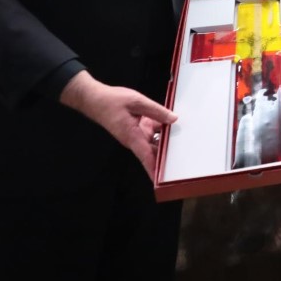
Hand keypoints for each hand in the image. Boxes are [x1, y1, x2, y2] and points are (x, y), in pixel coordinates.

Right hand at [60, 71, 176, 180]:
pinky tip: (172, 121)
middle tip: (185, 157)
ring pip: (155, 140)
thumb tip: (173, 119)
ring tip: (185, 137)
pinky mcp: (137, 128)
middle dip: (168, 154)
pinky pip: (152, 131)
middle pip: (154, 151)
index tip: (163, 180)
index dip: (155, 169)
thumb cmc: (111, 101)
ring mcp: (136, 134)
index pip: (146, 157)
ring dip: (166, 139)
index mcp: (133, 136)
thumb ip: (156, 110)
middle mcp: (135, 139)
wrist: (95, 99)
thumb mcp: (137, 102)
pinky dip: (161, 128)